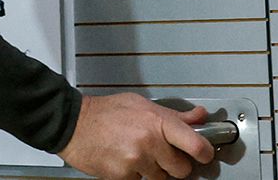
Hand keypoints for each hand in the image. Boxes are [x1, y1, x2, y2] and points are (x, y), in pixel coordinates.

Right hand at [57, 93, 215, 179]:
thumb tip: (199, 116)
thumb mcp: (140, 104)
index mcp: (157, 121)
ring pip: (161, 179)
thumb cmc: (105, 112)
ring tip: (138, 156)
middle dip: (175, 166)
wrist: (73, 124)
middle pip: (182, 170)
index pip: (196, 145)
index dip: (205, 153)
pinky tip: (125, 161)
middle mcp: (149, 142)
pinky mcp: (123, 176)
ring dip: (154, 172)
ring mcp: (136, 161)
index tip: (203, 155)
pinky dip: (135, 176)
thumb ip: (172, 115)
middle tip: (164, 156)